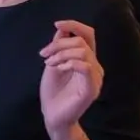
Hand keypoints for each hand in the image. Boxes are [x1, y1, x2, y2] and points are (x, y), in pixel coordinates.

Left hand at [39, 20, 103, 137]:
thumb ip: (59, 47)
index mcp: (87, 59)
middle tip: (44, 54)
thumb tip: (62, 27)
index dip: (74, 25)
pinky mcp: (92, 89)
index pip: (88, 35)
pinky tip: (58, 69)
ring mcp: (95, 78)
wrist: (52, 114)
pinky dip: (69, 63)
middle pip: (82, 41)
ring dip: (61, 54)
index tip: (56, 24)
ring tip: (49, 63)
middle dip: (59, 43)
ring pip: (83, 52)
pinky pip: (86, 67)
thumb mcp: (53, 63)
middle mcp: (95, 66)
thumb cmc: (53, 90)